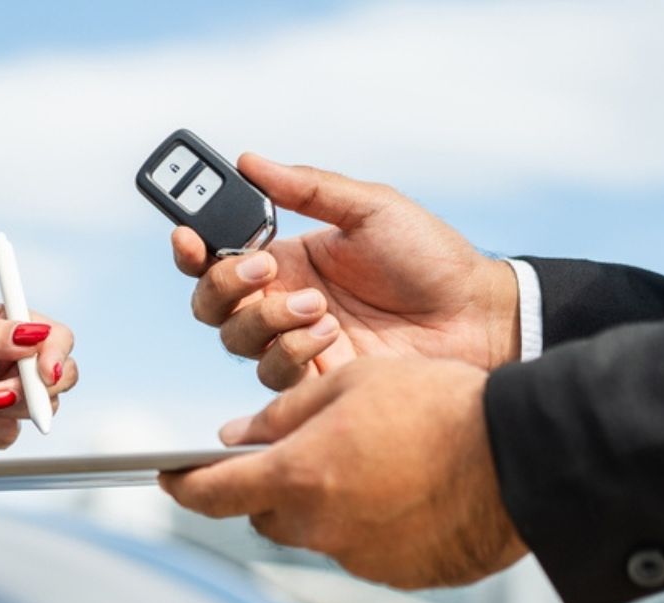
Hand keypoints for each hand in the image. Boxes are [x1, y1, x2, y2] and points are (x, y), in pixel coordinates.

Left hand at [0, 305, 77, 459]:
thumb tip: (34, 332)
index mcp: (1, 329)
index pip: (52, 335)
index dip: (56, 352)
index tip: (46, 371)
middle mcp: (9, 362)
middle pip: (59, 375)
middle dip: (33, 388)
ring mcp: (4, 399)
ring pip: (39, 407)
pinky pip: (12, 433)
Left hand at [159, 359, 526, 587]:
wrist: (526, 458)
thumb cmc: (442, 407)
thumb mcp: (354, 384)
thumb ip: (285, 412)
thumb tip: (238, 435)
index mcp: (297, 477)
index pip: (212, 493)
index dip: (183, 484)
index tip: (168, 476)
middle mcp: (320, 528)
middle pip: (265, 513)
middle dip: (267, 485)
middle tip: (294, 451)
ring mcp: (360, 558)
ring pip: (317, 530)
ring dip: (325, 501)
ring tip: (371, 460)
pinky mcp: (400, 576)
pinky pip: (364, 548)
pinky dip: (370, 522)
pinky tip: (405, 489)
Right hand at [172, 154, 521, 389]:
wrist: (475, 316)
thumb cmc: (431, 259)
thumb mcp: (370, 208)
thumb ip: (306, 188)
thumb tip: (249, 161)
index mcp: (289, 258)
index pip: (218, 255)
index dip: (192, 248)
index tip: (188, 237)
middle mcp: (283, 301)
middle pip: (211, 304)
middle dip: (224, 285)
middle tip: (264, 267)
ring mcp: (297, 342)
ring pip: (235, 340)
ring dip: (266, 319)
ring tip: (317, 305)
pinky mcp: (315, 379)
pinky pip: (273, 373)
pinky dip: (292, 350)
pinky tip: (330, 333)